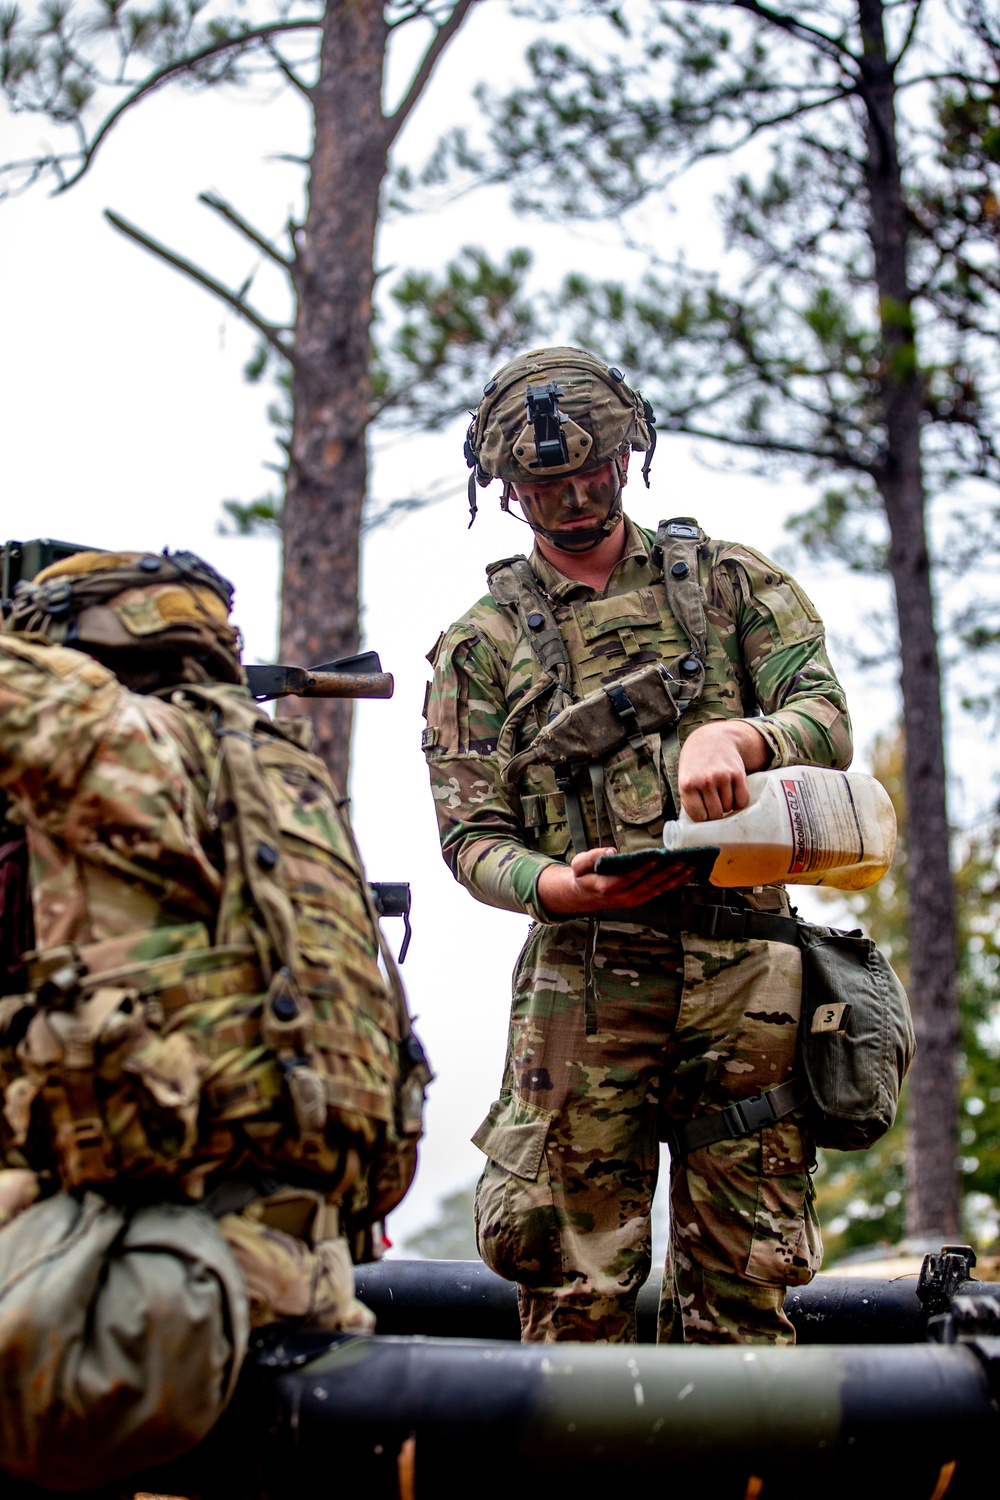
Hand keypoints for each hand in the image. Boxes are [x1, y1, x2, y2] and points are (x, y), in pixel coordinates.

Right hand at [537, 847, 693, 916]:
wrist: (584, 896)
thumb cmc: (583, 877)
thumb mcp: (579, 864)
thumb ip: (592, 857)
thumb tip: (611, 851)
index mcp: (607, 887)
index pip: (629, 878)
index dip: (644, 868)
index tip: (657, 857)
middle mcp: (623, 897)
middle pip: (648, 884)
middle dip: (667, 873)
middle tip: (681, 861)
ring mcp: (633, 900)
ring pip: (657, 889)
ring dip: (675, 879)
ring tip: (690, 867)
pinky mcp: (640, 899)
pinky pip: (659, 892)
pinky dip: (673, 884)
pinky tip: (685, 875)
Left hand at [677, 720, 770, 821]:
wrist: (712, 740)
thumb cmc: (696, 765)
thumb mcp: (685, 779)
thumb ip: (690, 800)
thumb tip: (699, 827)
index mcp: (687, 784)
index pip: (699, 816)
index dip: (703, 817)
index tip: (704, 812)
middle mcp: (705, 781)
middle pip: (716, 814)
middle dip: (716, 813)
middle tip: (715, 804)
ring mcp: (722, 777)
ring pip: (729, 808)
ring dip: (727, 806)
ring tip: (722, 795)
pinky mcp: (737, 774)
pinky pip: (742, 800)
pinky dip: (739, 802)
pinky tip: (733, 794)